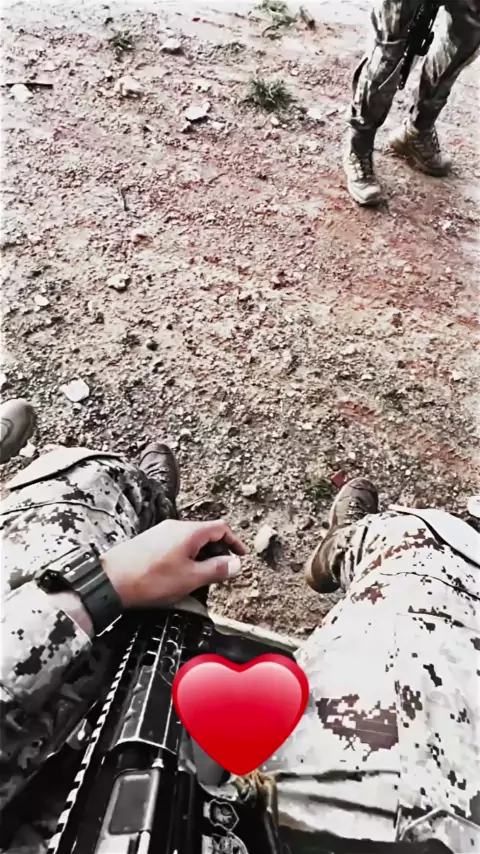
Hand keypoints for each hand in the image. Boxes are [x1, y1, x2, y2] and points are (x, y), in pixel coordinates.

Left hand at [101, 519, 246, 608]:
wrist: (110, 580)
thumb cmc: (151, 579)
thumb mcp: (191, 578)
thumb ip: (216, 570)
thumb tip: (236, 564)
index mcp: (190, 531)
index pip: (221, 528)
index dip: (234, 542)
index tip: (241, 556)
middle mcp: (175, 526)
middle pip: (205, 533)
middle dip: (218, 551)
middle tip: (222, 572)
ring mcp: (160, 532)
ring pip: (190, 541)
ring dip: (201, 556)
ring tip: (201, 578)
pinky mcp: (149, 542)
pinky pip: (175, 545)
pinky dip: (186, 556)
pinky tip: (180, 575)